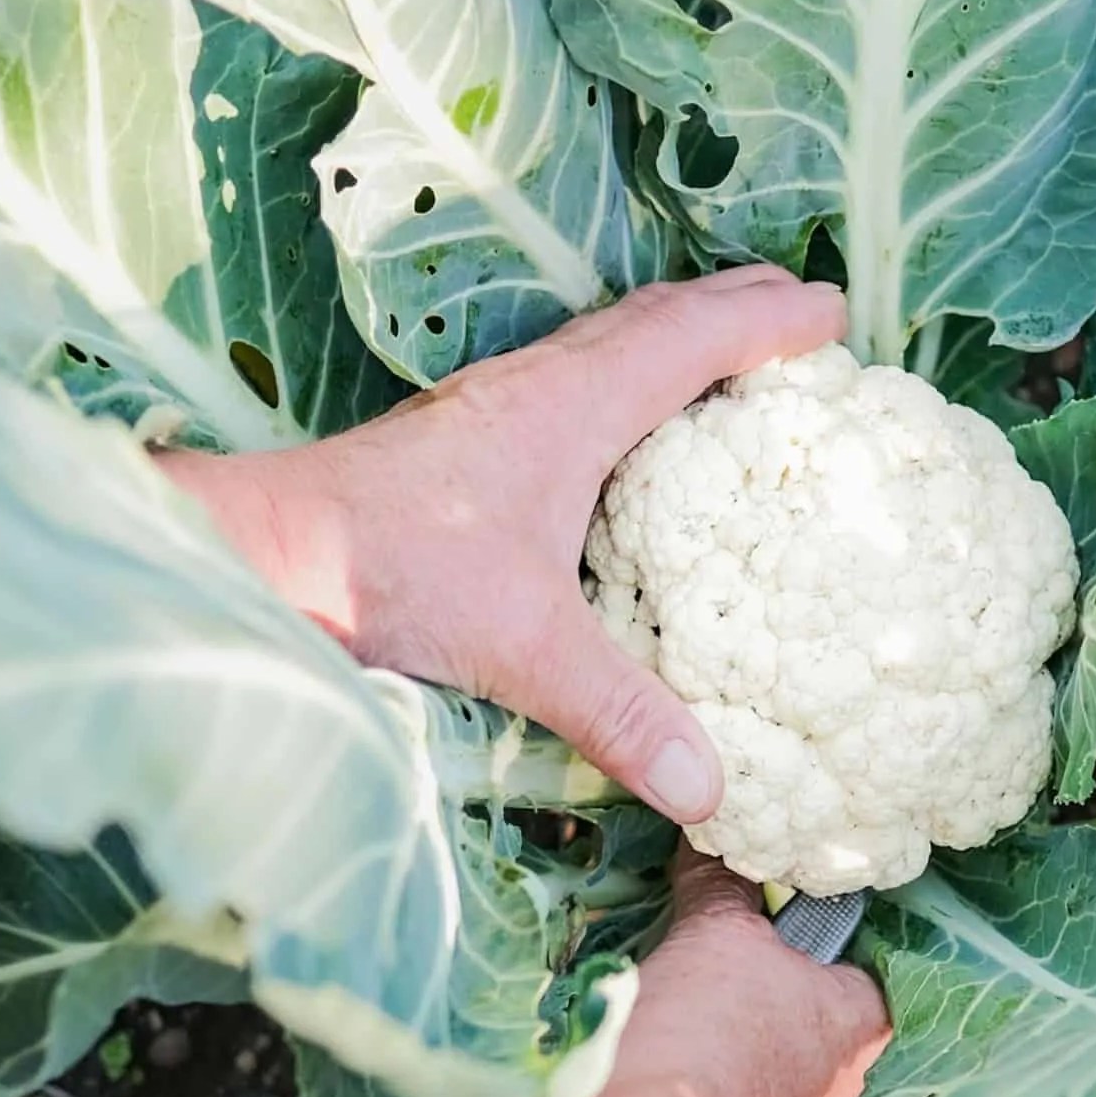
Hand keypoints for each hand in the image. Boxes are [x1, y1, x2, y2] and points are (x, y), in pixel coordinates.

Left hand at [163, 269, 846, 821]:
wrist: (261, 552)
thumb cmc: (387, 574)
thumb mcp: (520, 648)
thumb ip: (620, 715)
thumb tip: (711, 792)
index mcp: (570, 407)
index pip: (692, 341)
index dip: (769, 322)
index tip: (833, 311)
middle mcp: (536, 385)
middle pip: (655, 317)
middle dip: (734, 304)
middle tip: (800, 305)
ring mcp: (493, 403)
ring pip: (606, 339)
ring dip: (674, 330)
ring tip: (725, 347)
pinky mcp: (461, 434)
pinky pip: (570, 374)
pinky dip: (623, 370)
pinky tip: (617, 423)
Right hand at [578, 850, 889, 1096]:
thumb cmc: (705, 1035)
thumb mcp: (713, 934)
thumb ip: (721, 888)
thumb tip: (713, 846)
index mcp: (862, 1023)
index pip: (864, 960)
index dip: (818, 935)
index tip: (772, 920)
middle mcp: (843, 1091)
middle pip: (811, 1019)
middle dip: (763, 995)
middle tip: (709, 966)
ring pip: (767, 1078)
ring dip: (728, 1053)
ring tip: (673, 1021)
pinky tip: (659, 1083)